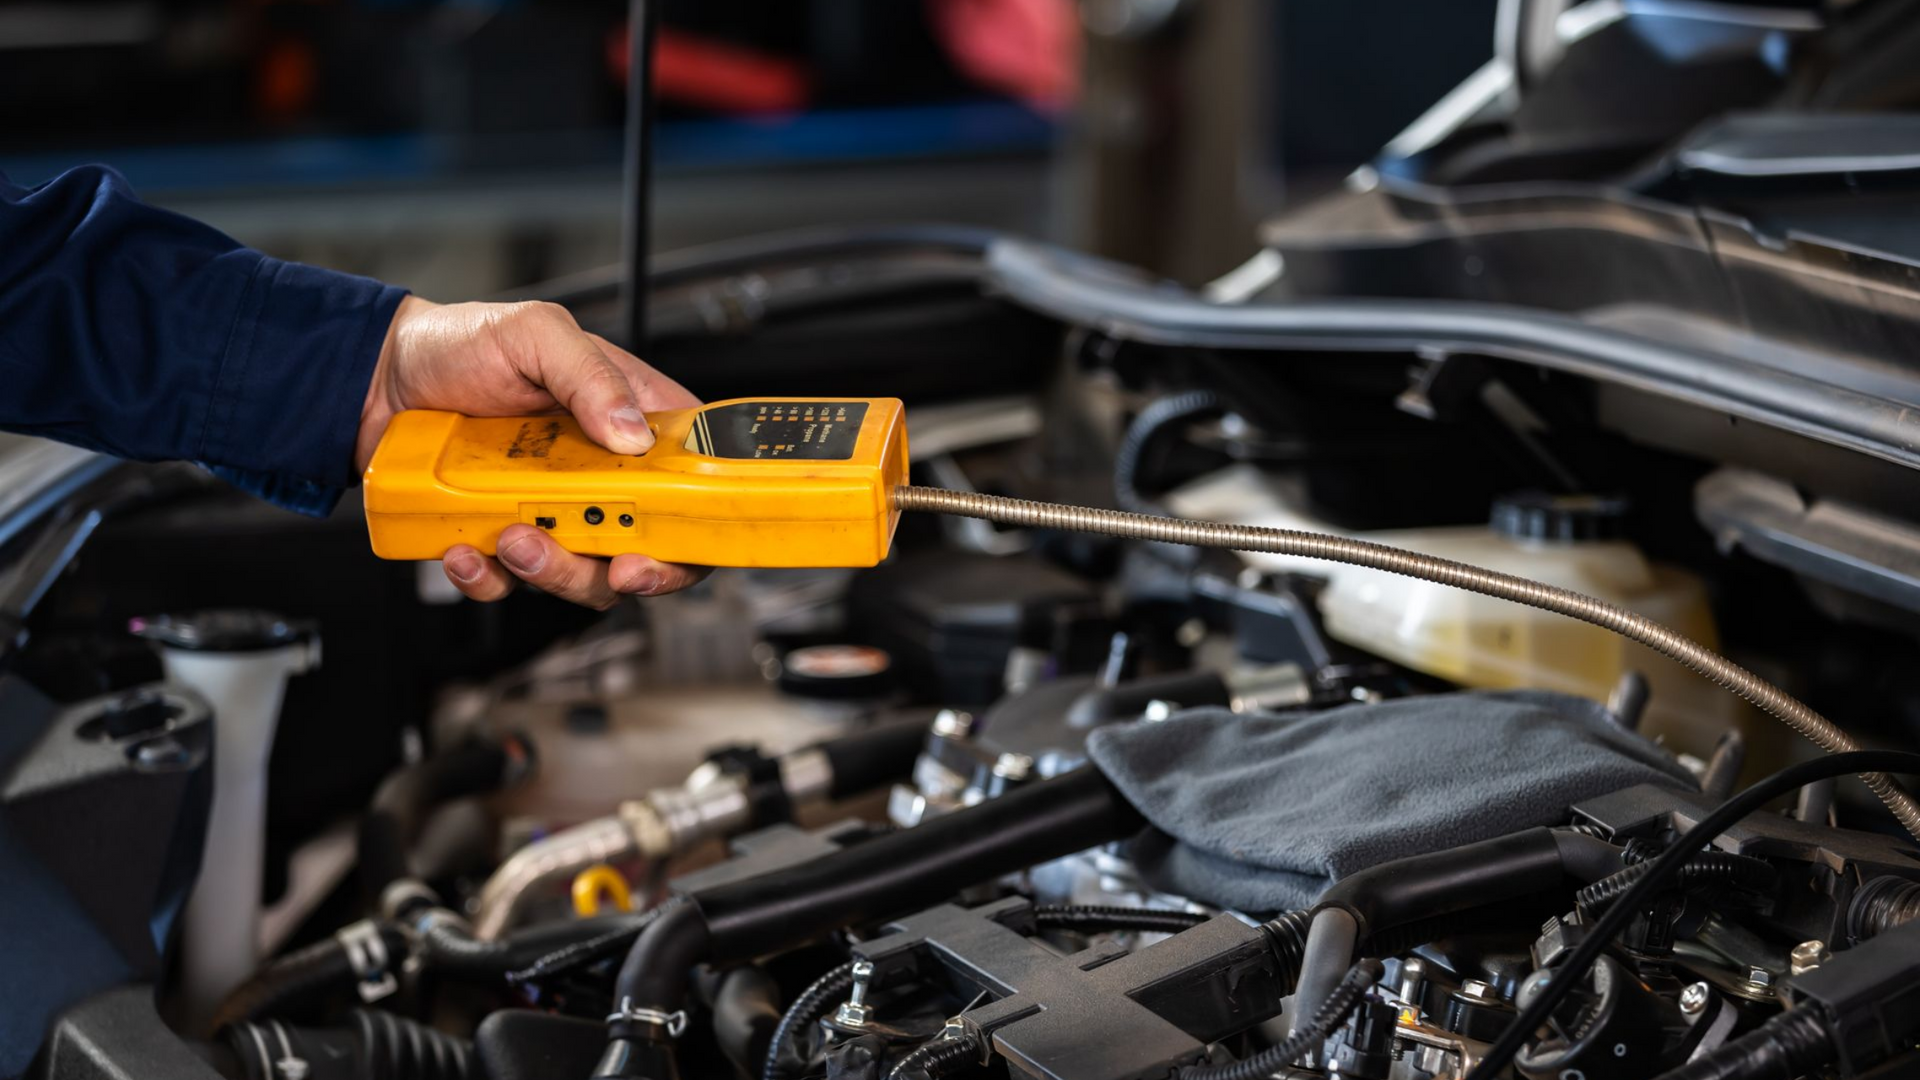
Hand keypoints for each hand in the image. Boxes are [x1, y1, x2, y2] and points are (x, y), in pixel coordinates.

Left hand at [358, 296, 710, 608]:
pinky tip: (464, 551)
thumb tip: (632, 434)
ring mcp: (550, 511)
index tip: (668, 543)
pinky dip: (488, 579)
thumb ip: (590, 375)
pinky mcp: (500, 537)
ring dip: (554, 572)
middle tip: (608, 565)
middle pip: (646, 547)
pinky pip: (508, 582)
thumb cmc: (460, 343)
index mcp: (629, 421)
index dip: (696, 526)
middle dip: (628, 570)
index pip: (693, 481)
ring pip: (582, 576)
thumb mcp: (535, 333)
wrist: (375, 377)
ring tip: (511, 538)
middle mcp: (599, 475)